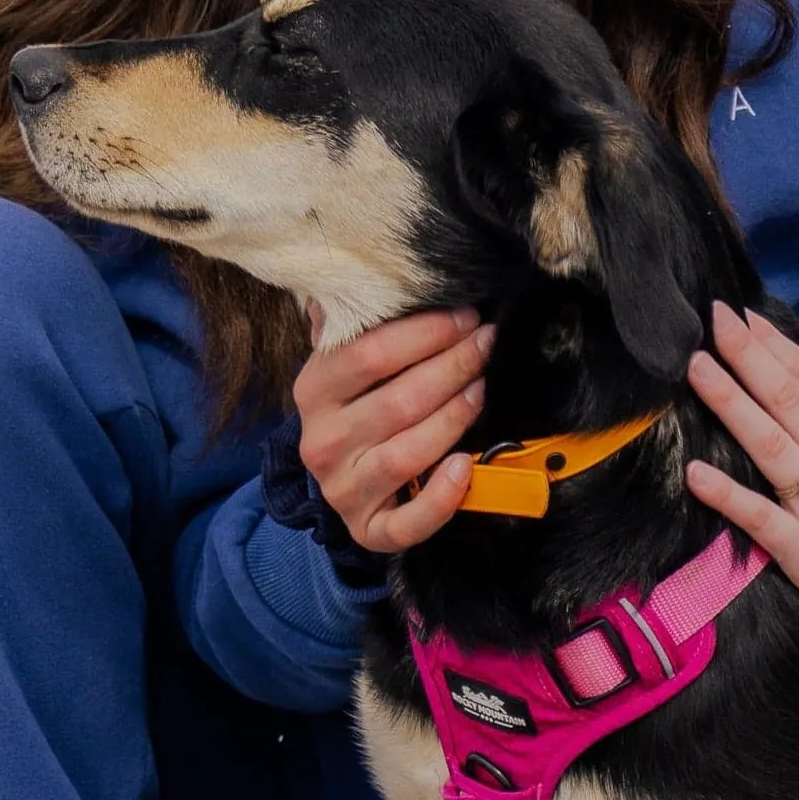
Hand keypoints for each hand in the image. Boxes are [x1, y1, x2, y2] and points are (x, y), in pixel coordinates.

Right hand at [294, 308, 490, 552]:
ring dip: (454, 418)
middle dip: (451, 367)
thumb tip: (365, 270)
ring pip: (407, 454)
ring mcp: (343, 489)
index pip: (368, 355)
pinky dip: (441, 497)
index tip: (465, 316)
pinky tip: (465, 466)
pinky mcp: (368, 529)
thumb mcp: (347, 364)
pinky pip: (408, 522)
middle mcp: (321, 442)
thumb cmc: (358, 406)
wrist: (345, 480)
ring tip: (481, 389)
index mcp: (313, 391)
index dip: (424, 333)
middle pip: (397, 401)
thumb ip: (353, 324)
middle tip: (485, 344)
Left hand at [686, 301, 798, 642]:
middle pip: (790, 399)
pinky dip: (726, 493)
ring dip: (731, 401)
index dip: (779, 347)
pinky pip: (759, 517)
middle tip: (714, 319)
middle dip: (749, 355)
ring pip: (770, 443)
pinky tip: (695, 470)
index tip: (748, 319)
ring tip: (697, 368)